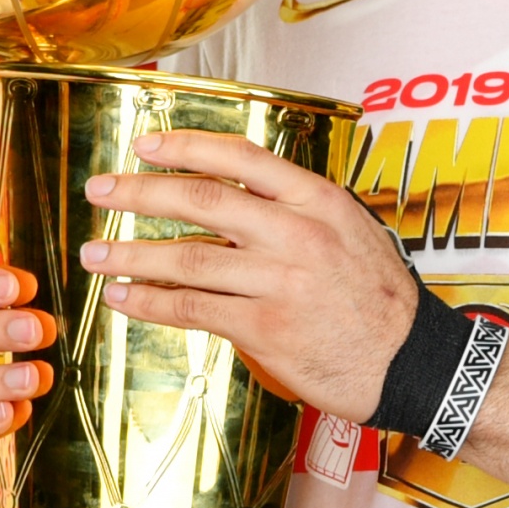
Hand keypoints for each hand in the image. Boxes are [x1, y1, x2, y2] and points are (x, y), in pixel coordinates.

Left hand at [81, 129, 414, 418]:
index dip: (185, 146)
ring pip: (187, 259)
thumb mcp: (351, 231)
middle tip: (101, 190)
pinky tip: (124, 298)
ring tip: (95, 254)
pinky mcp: (266, 329)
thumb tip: (234, 200)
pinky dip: (149, 303)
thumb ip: (296, 211)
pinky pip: (192, 310)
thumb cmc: (381, 299)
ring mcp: (280, 281)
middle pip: (201, 200)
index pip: (240, 156)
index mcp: (318, 200)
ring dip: (130, 255)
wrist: (413, 362)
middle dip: (139, 193)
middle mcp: (297, 233)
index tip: (145, 145)